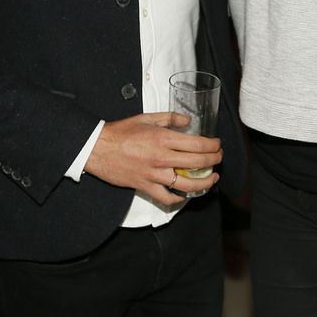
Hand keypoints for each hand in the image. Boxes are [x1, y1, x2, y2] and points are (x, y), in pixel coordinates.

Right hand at [84, 112, 221, 203]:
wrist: (98, 148)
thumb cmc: (121, 132)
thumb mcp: (147, 118)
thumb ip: (170, 118)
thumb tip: (188, 121)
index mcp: (163, 138)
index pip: (198, 144)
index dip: (213, 145)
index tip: (217, 144)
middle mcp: (162, 157)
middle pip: (198, 163)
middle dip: (214, 160)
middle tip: (218, 157)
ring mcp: (154, 174)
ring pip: (187, 184)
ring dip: (205, 183)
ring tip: (213, 179)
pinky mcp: (145, 186)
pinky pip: (167, 198)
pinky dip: (179, 199)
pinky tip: (186, 194)